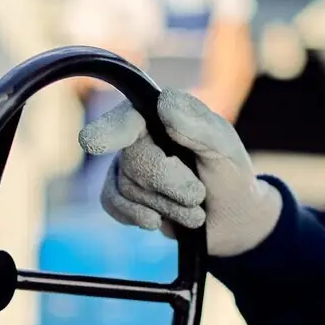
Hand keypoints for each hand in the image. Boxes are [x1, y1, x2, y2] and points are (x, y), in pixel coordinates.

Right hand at [79, 89, 281, 256]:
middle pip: (134, 160)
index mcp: (163, 113)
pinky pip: (112, 203)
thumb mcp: (225, 149)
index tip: (93, 142)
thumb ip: (199, 126)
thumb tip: (164, 104)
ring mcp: (127, 163)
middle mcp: (139, 134)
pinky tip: (157, 220)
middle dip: (170, 184)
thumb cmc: (231, 174)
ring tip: (193, 209)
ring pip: (127, 188)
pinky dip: (137, 216)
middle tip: (199, 195)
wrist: (231, 219)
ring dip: (168, 206)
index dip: (111, 129)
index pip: (130, 117)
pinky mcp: (121, 192)